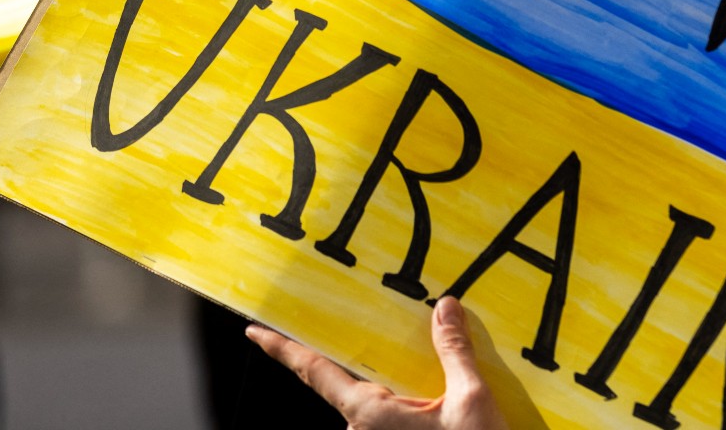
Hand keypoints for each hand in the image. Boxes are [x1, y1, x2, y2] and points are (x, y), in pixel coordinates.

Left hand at [246, 296, 510, 429]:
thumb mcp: (470, 400)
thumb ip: (454, 351)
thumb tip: (445, 307)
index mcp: (368, 412)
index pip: (314, 371)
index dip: (282, 349)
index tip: (254, 331)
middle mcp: (363, 427)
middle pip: (342, 379)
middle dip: (345, 350)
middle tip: (345, 315)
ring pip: (366, 396)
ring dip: (378, 372)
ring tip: (402, 343)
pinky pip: (384, 410)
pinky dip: (394, 389)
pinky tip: (419, 377)